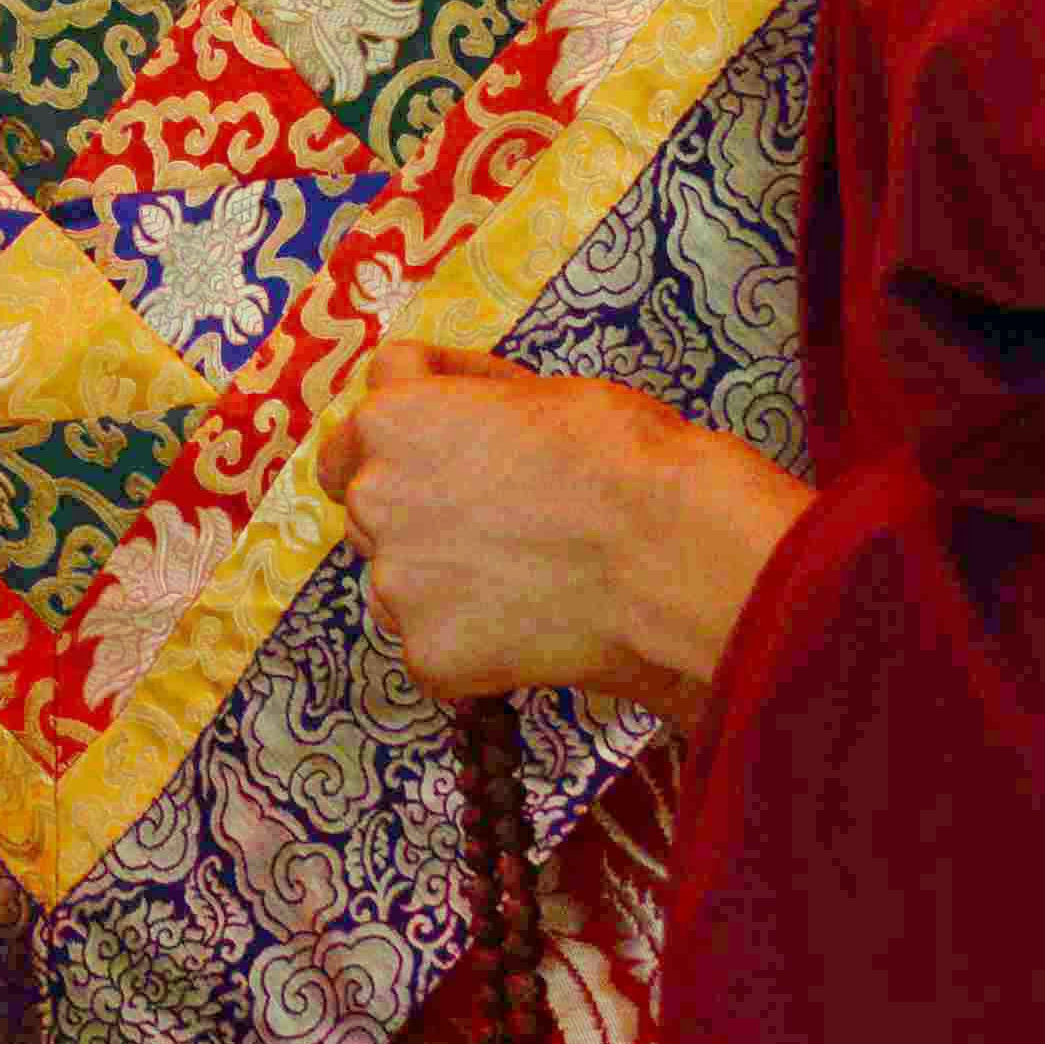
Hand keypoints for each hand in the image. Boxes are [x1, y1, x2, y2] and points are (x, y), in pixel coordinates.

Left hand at [327, 340, 807, 718]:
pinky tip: (534, 624)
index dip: (418, 423)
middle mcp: (373, 498)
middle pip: (370, 498)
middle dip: (418, 503)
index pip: (368, 414)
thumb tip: (437, 389)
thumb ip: (464, 395)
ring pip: (399, 575)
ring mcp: (395, 584)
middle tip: (498, 517)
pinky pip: (436, 644)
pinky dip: (473, 641)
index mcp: (393, 421)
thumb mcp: (539, 389)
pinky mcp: (428, 655)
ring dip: (440, 575)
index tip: (462, 438)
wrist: (676, 559)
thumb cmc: (625, 459)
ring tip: (525, 575)